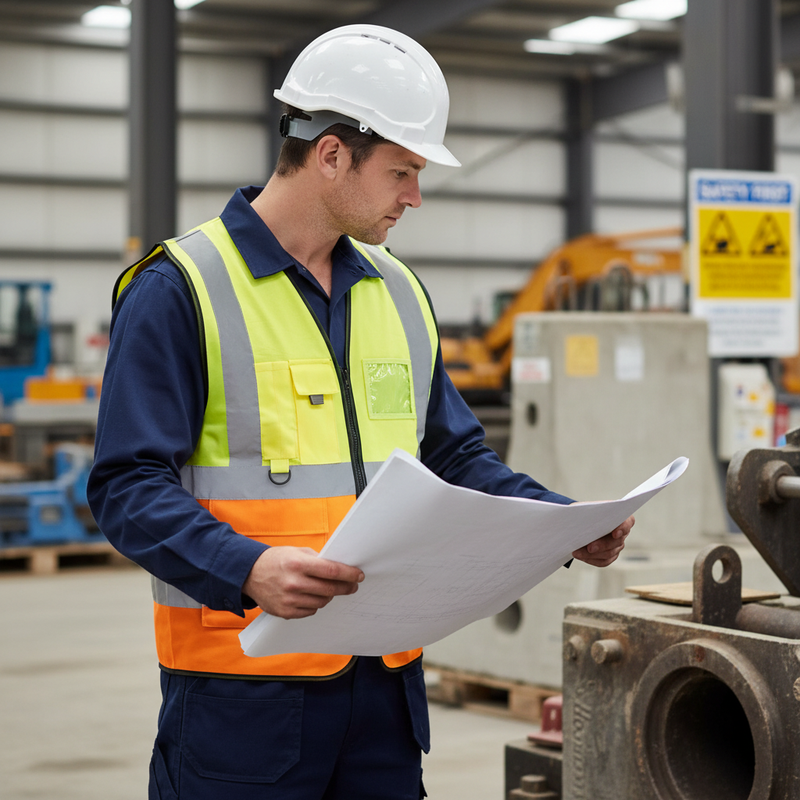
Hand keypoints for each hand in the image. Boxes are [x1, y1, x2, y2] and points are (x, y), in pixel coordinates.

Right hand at [243, 546, 364, 618]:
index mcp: (298, 564)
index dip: (349, 574)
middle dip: (346, 587)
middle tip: (353, 585)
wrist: (249, 574)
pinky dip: (315, 604)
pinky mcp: (285, 612)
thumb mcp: (296, 552)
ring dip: (330, 595)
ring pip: (322, 602)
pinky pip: (310, 611)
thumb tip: (340, 567)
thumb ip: (318, 559)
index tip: (359, 575)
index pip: (331, 571)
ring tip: (330, 589)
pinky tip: (313, 596)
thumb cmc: (276, 560)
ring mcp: (289, 600)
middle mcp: (294, 583)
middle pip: (330, 589)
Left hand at [572, 515, 633, 567]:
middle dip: (602, 545)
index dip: (623, 528)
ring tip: (577, 552)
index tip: (615, 533)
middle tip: (589, 547)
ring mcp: (617, 545)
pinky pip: (603, 561)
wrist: (579, 521)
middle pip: (617, 541)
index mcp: (620, 517)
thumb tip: (581, 519)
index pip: (627, 523)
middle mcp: (621, 532)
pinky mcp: (610, 556)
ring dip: (592, 554)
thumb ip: (587, 512)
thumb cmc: (584, 512)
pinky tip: (580, 556)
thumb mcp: (584, 508)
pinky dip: (591, 559)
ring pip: (609, 553)